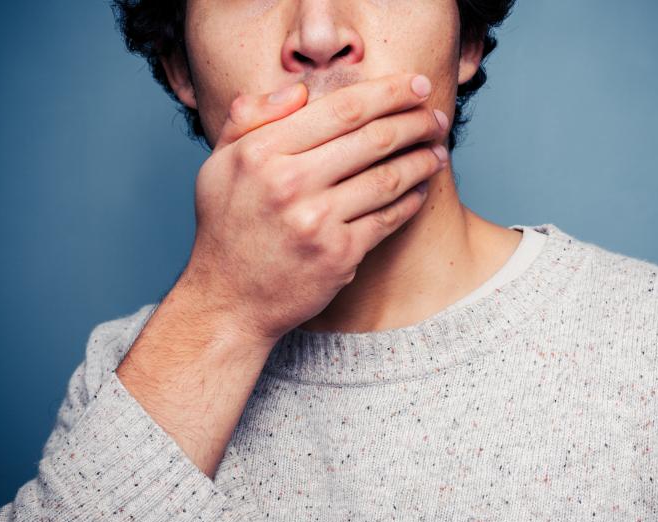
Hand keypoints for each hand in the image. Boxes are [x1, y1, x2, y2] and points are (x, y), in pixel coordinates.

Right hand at [180, 72, 449, 343]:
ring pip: (387, 178)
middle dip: (416, 122)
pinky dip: (411, 201)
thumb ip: (249, 118)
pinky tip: (420, 189)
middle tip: (438, 118)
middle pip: (372, 139)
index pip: (341, 109)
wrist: (228, 301)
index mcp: (262, 152)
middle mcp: (289, 183)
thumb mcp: (219, 164)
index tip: (417, 85)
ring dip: (421, 160)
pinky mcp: (338, 256)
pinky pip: (387, 219)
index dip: (389, 92)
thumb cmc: (226, 229)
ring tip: (437, 150)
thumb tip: (299, 90)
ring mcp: (316, 222)